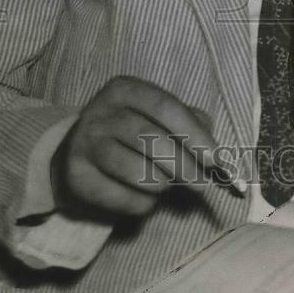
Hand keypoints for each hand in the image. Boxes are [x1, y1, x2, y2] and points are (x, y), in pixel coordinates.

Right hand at [51, 76, 223, 218]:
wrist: (76, 153)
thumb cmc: (130, 131)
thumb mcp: (157, 116)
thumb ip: (190, 124)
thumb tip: (217, 155)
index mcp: (124, 89)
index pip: (165, 107)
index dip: (194, 134)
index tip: (216, 159)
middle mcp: (101, 112)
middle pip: (152, 140)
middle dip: (185, 166)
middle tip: (203, 184)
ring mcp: (85, 144)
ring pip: (139, 172)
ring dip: (163, 185)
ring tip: (167, 183)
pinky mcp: (77, 177)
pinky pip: (124, 199)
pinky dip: (144, 203)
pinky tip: (143, 194)